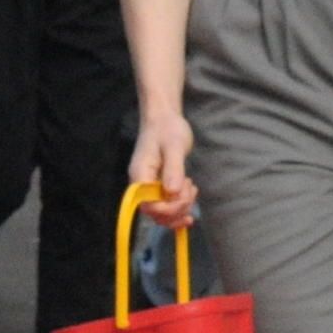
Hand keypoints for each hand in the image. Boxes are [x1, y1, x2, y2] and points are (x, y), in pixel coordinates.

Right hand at [128, 108, 196, 226]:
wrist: (164, 119)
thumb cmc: (167, 129)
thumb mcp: (174, 146)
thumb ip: (173, 169)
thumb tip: (173, 192)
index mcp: (140, 175)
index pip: (148, 205)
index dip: (168, 209)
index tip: (184, 199)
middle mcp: (142, 184)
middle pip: (155, 213)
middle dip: (176, 210)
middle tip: (191, 191)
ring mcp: (150, 186)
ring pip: (162, 211)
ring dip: (180, 208)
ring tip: (192, 189)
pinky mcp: (159, 185)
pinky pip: (167, 204)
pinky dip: (180, 204)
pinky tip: (190, 192)